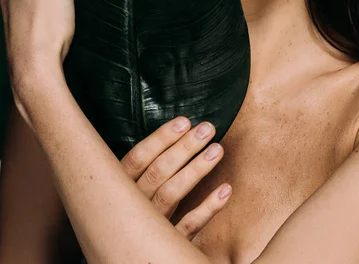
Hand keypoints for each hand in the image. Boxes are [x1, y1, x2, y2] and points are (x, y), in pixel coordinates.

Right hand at [120, 115, 231, 241]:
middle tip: (207, 128)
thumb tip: (176, 130)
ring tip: (217, 150)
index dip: (161, 138)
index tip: (184, 121)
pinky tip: (225, 189)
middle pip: (158, 173)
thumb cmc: (131, 210)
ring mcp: (148, 227)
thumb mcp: (127, 187)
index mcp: (119, 187)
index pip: (138, 158)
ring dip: (196, 170)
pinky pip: (188, 227)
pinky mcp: (166, 246)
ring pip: (171, 195)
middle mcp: (132, 205)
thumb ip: (143, 167)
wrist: (129, 253)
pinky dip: (207, 208)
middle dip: (184, 148)